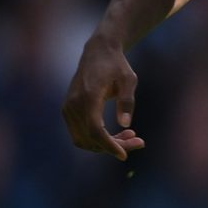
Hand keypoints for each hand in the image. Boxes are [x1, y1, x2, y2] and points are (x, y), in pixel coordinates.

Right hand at [62, 35, 145, 159]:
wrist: (98, 52)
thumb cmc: (116, 65)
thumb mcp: (129, 79)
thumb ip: (127, 101)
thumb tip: (125, 125)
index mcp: (89, 96)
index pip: (95, 130)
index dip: (108, 145)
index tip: (124, 155)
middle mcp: (74, 104)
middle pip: (91, 138)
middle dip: (114, 146)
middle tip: (139, 142)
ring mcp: (68, 108)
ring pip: (85, 140)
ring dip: (107, 144)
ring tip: (131, 136)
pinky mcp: (68, 111)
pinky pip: (81, 134)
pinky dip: (98, 138)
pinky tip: (119, 132)